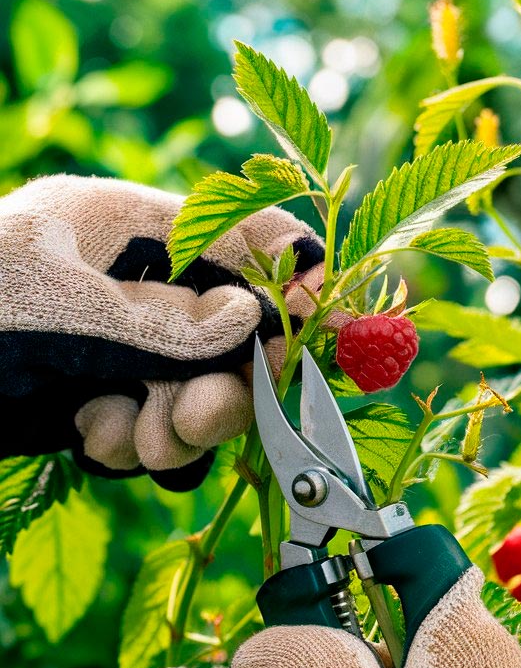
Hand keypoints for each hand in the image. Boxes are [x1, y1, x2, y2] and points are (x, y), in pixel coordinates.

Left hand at [0, 173, 322, 489]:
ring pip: (204, 385)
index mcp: (125, 226)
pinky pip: (162, 422)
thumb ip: (164, 322)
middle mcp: (135, 282)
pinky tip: (96, 437)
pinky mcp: (106, 394)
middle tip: (196, 419)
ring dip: (180, 422)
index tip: (317, 331)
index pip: (242, 236)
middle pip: (235, 326)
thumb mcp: (54, 310)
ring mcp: (123, 342)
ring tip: (123, 435)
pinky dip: (140, 442)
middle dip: (224, 379)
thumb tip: (255, 321)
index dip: (290, 280)